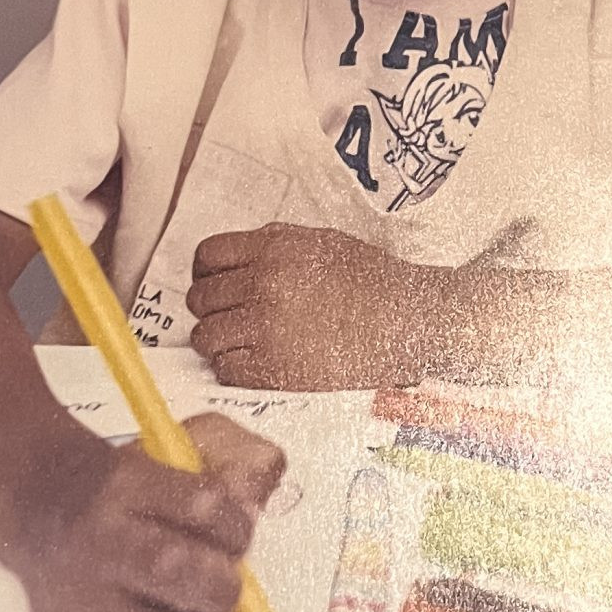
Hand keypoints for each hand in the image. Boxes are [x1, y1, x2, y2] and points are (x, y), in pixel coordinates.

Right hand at [5, 413, 285, 611]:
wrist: (39, 510)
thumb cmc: (126, 492)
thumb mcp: (171, 457)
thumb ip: (228, 473)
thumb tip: (257, 508)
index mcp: (126, 487)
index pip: (204, 506)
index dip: (237, 525)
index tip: (236, 531)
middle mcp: (98, 544)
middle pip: (178, 572)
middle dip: (222, 584)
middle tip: (223, 582)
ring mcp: (80, 604)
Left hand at [187, 224, 447, 388]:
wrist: (410, 319)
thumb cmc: (372, 281)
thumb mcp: (321, 242)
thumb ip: (273, 247)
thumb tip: (232, 264)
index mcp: (274, 247)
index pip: (207, 256)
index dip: (204, 274)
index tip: (213, 286)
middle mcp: (265, 283)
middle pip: (200, 299)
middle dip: (210, 311)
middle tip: (229, 319)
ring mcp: (267, 327)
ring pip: (205, 337)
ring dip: (217, 343)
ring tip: (239, 345)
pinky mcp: (276, 368)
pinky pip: (225, 369)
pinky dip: (233, 369)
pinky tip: (255, 364)